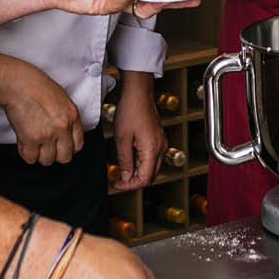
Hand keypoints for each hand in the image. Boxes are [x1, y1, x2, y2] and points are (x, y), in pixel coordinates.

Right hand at [2, 63, 83, 165]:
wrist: (18, 83)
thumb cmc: (36, 87)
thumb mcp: (61, 100)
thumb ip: (65, 118)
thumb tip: (63, 134)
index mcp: (72, 116)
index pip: (78, 145)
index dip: (68, 148)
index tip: (60, 147)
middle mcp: (62, 127)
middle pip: (65, 157)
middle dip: (55, 155)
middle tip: (46, 148)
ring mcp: (47, 134)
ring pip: (47, 160)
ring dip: (39, 154)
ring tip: (34, 143)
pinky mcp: (30, 139)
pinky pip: (30, 158)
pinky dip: (26, 153)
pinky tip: (24, 142)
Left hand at [113, 74, 165, 188]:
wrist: (138, 92)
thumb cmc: (130, 110)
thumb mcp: (122, 138)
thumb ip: (125, 161)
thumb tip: (125, 178)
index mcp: (152, 149)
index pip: (144, 179)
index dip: (130, 185)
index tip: (117, 184)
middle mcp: (160, 147)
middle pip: (150, 175)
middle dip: (134, 181)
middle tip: (119, 179)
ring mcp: (161, 142)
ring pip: (152, 167)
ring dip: (138, 172)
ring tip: (122, 168)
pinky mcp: (158, 138)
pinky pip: (152, 157)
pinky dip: (142, 162)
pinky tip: (130, 158)